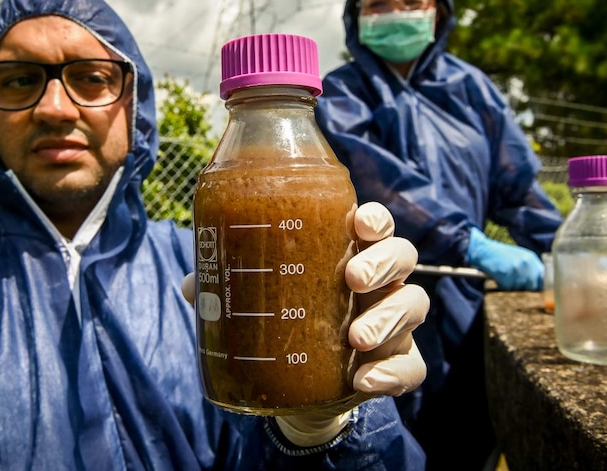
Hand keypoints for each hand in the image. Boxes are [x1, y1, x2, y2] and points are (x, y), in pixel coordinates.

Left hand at [181, 202, 429, 446]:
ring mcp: (393, 322)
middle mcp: (379, 282)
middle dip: (381, 262)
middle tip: (351, 278)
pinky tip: (366, 380)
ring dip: (388, 318)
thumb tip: (192, 285)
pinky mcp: (397, 362)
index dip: (373, 219)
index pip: (373, 224)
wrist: (298, 387)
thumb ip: (227, 286)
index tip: (358, 224)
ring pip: (414, 305)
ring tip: (356, 339)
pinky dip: (394, 372)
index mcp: (348, 252)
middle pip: (402, 255)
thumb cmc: (284, 322)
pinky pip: (412, 366)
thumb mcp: (257, 299)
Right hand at [465, 227, 543, 290]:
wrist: (484, 250)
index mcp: (531, 259)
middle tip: (515, 284)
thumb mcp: (520, 256)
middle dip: (525, 288)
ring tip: (504, 277)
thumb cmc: (501, 254)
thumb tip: (539, 282)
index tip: (534, 289)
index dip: (538, 285)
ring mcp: (516, 270)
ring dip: (512, 287)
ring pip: (520, 289)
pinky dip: (502, 285)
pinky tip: (498, 277)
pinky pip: (508, 288)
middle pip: (533, 286)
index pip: (543, 278)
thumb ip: (530, 267)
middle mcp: (526, 264)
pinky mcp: (506, 276)